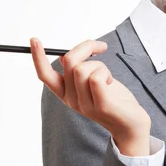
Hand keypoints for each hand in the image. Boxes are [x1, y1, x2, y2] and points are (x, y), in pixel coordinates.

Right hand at [30, 37, 150, 137]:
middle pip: (69, 62)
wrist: (131, 125)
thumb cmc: (114, 100)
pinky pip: (96, 77)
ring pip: (82, 68)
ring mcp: (85, 104)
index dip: (38, 57)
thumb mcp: (92, 84)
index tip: (34, 40)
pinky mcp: (101, 105)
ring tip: (108, 77)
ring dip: (99, 64)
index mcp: (66, 94)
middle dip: (85, 47)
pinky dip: (106, 73)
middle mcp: (72, 100)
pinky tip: (111, 82)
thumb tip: (66, 56)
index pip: (45, 76)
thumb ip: (79, 72)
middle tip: (100, 47)